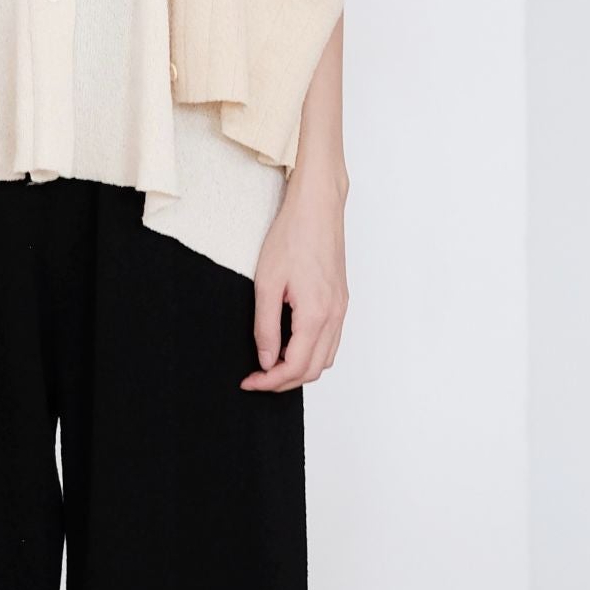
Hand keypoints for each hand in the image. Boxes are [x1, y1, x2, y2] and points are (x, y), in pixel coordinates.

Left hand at [242, 167, 349, 390]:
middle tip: (257, 378)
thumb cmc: (292, 237)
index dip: (269, 381)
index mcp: (316, 315)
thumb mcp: (267, 283)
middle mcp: (334, 316)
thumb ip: (266, 327)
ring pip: (326, 358)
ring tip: (271, 364)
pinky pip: (331, 341)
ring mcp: (341, 309)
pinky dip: (312, 353)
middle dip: (284, 381)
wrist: (317, 208)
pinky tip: (290, 344)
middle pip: (314, 370)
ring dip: (300, 369)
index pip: (295, 366)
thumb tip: (266, 359)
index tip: (249, 381)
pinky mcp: (341, 301)